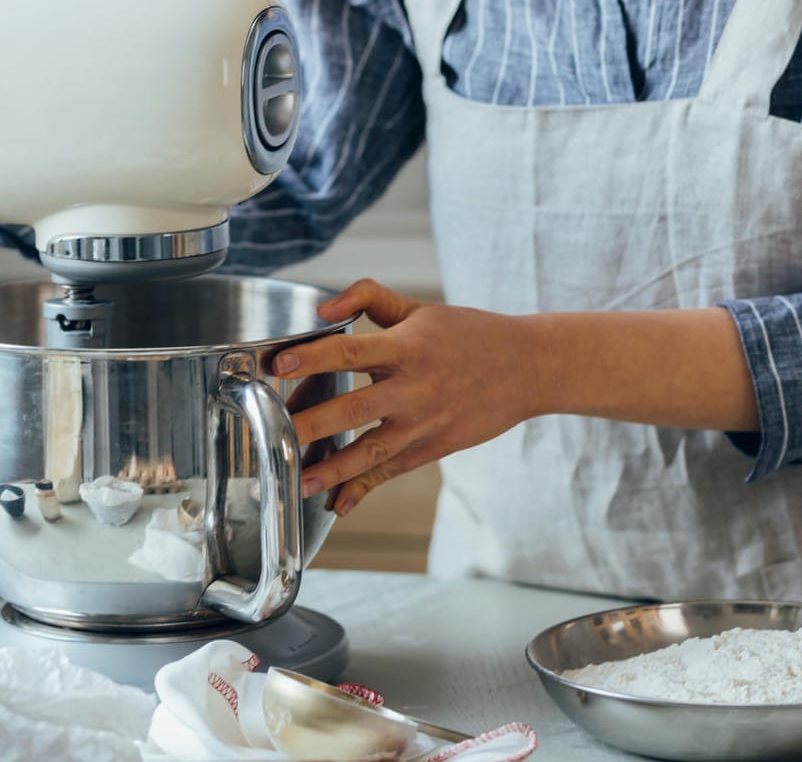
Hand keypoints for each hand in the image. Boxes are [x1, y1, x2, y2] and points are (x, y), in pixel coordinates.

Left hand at [273, 279, 541, 515]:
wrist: (529, 368)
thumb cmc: (469, 334)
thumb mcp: (418, 308)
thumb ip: (368, 298)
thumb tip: (323, 309)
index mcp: (407, 347)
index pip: (350, 351)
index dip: (313, 357)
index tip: (279, 365)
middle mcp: (414, 388)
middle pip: (355, 409)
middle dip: (312, 424)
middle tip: (272, 433)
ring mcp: (425, 423)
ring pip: (371, 450)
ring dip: (333, 469)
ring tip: (297, 480)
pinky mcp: (434, 447)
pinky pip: (392, 471)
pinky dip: (364, 488)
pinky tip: (338, 503)